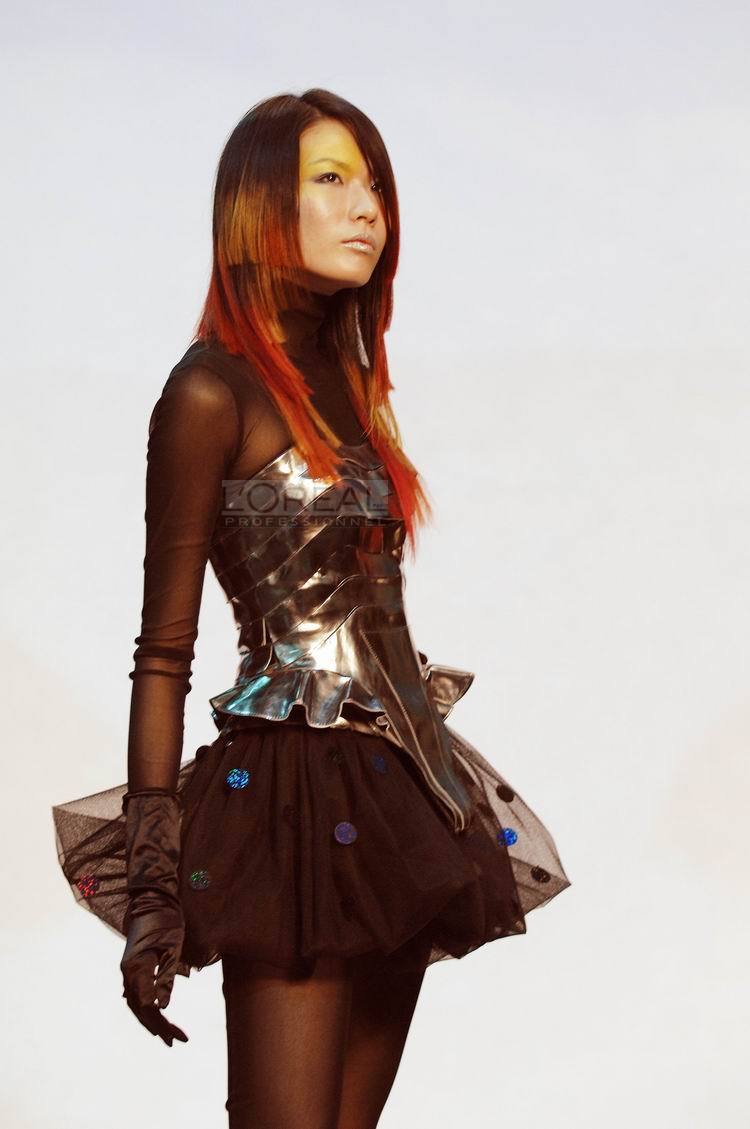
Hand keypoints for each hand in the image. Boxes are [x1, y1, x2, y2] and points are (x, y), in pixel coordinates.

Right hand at [120, 890, 188, 1045]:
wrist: (152, 899)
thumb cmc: (166, 921)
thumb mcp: (173, 949)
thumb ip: (167, 978)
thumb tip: (162, 1008)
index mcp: (136, 968)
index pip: (147, 1006)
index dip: (163, 1023)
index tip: (179, 1036)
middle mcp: (127, 972)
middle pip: (140, 1008)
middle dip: (157, 1026)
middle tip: (177, 1041)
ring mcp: (127, 969)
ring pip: (135, 1003)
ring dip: (150, 1019)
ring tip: (167, 1035)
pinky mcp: (132, 966)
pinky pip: (135, 993)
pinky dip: (144, 1007)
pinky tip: (153, 1015)